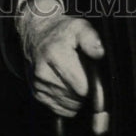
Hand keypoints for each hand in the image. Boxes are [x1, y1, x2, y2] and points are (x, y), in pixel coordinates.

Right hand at [18, 5, 107, 132]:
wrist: (35, 32)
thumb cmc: (61, 31)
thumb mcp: (79, 26)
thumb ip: (91, 38)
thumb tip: (99, 53)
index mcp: (56, 55)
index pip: (83, 88)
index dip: (92, 83)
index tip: (90, 73)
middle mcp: (44, 72)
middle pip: (77, 99)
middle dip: (85, 90)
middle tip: (81, 73)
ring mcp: (39, 85)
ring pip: (70, 107)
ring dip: (76, 97)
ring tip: (73, 78)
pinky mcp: (36, 94)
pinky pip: (60, 109)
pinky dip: (67, 102)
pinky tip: (65, 85)